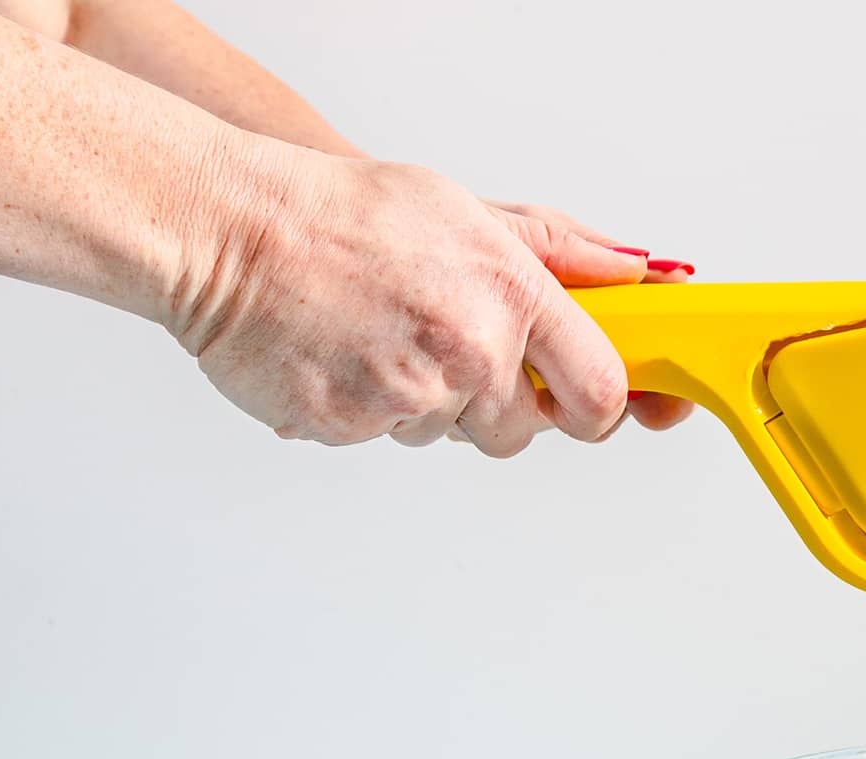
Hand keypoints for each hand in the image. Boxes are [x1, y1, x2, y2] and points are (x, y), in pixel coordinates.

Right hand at [171, 146, 682, 454]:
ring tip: (386, 337)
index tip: (584, 402)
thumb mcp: (468, 213)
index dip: (598, 407)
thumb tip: (639, 272)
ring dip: (431, 403)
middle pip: (523, 429)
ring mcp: (413, 394)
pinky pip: (390, 438)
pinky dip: (373, 408)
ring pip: (453, 435)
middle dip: (498, 402)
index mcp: (512, 294)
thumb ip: (561, 255)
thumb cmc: (343, 213)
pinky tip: (348, 354)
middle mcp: (472, 350)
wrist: (225, 229)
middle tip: (448, 344)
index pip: (601, 390)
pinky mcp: (356, 427)